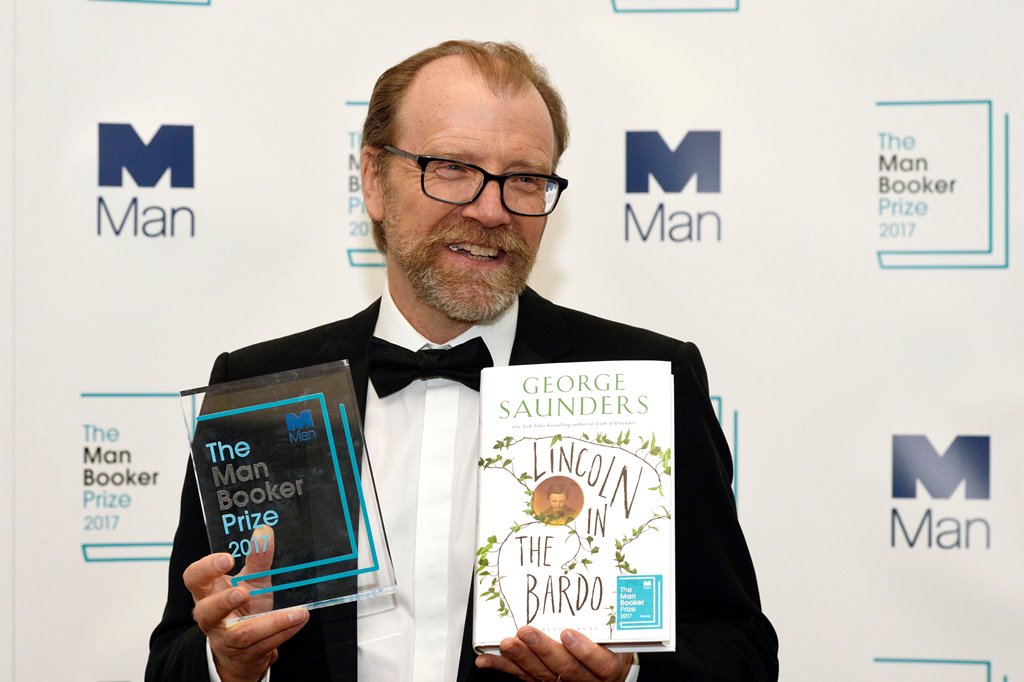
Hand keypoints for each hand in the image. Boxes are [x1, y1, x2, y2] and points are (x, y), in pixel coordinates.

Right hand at [183, 527, 308, 681]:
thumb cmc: (243, 606)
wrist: (245, 647)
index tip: (227, 558)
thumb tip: (265, 531)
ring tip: (295, 612)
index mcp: (208, 592)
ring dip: (270, 623)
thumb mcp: (252, 580)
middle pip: (206, 612)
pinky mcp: (246, 654)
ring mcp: (227, 639)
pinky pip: (265, 644)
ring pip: (242, 635)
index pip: (194, 579)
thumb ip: (258, 558)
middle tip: (242, 592)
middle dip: (223, 603)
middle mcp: (212, 617)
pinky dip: (285, 631)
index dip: (206, 569)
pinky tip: (300, 618)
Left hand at [476, 626, 632, 681]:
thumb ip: (606, 621)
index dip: (584, 650)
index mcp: (607, 666)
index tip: (568, 634)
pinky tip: (487, 660)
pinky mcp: (543, 681)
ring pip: (541, 675)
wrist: (607, 671)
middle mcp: (585, 679)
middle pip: (565, 669)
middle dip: (544, 650)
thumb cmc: (611, 647)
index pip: (598, 663)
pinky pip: (522, 677)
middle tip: (526, 632)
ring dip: (521, 658)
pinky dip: (503, 667)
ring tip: (507, 643)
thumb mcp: (618, 636)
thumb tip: (593, 585)